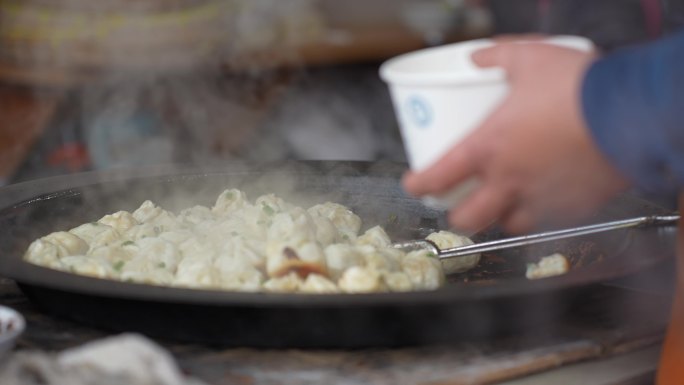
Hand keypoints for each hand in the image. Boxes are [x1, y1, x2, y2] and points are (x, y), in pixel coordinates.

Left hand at [403, 40, 629, 233]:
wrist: (630, 111)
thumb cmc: (577, 87)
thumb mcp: (530, 58)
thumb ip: (499, 56)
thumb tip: (478, 56)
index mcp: (488, 147)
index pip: (437, 177)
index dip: (418, 186)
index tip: (413, 185)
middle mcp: (508, 180)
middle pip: (466, 218)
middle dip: (457, 214)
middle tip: (459, 202)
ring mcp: (540, 199)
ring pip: (507, 225)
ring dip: (499, 217)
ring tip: (501, 203)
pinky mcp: (572, 208)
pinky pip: (547, 223)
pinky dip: (538, 216)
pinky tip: (542, 200)